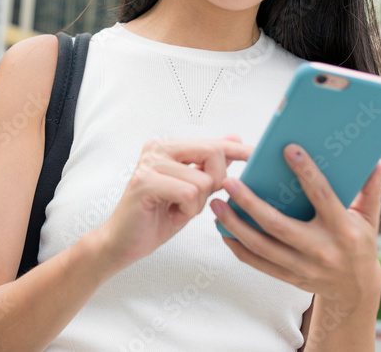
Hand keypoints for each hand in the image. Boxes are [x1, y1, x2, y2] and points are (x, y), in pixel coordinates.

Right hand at [92, 134, 252, 271]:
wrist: (122, 243)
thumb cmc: (155, 217)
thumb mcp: (189, 190)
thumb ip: (207, 165)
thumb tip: (233, 137)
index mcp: (167, 146)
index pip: (211, 143)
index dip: (237, 149)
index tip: (258, 153)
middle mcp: (157, 148)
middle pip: (212, 153)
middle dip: (217, 181)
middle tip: (199, 200)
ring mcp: (149, 163)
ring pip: (204, 179)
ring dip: (199, 203)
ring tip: (179, 208)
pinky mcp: (145, 182)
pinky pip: (190, 193)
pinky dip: (189, 209)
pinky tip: (173, 213)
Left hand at [210, 144, 380, 308]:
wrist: (356, 292)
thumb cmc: (360, 244)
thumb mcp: (369, 219)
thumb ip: (370, 190)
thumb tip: (377, 160)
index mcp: (343, 229)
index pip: (321, 195)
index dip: (306, 171)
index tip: (287, 149)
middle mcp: (321, 249)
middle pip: (278, 225)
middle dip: (250, 203)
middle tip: (229, 182)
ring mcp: (303, 267)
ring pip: (262, 246)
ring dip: (235, 225)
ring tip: (216, 205)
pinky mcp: (289, 278)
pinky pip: (257, 263)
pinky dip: (238, 247)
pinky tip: (223, 230)